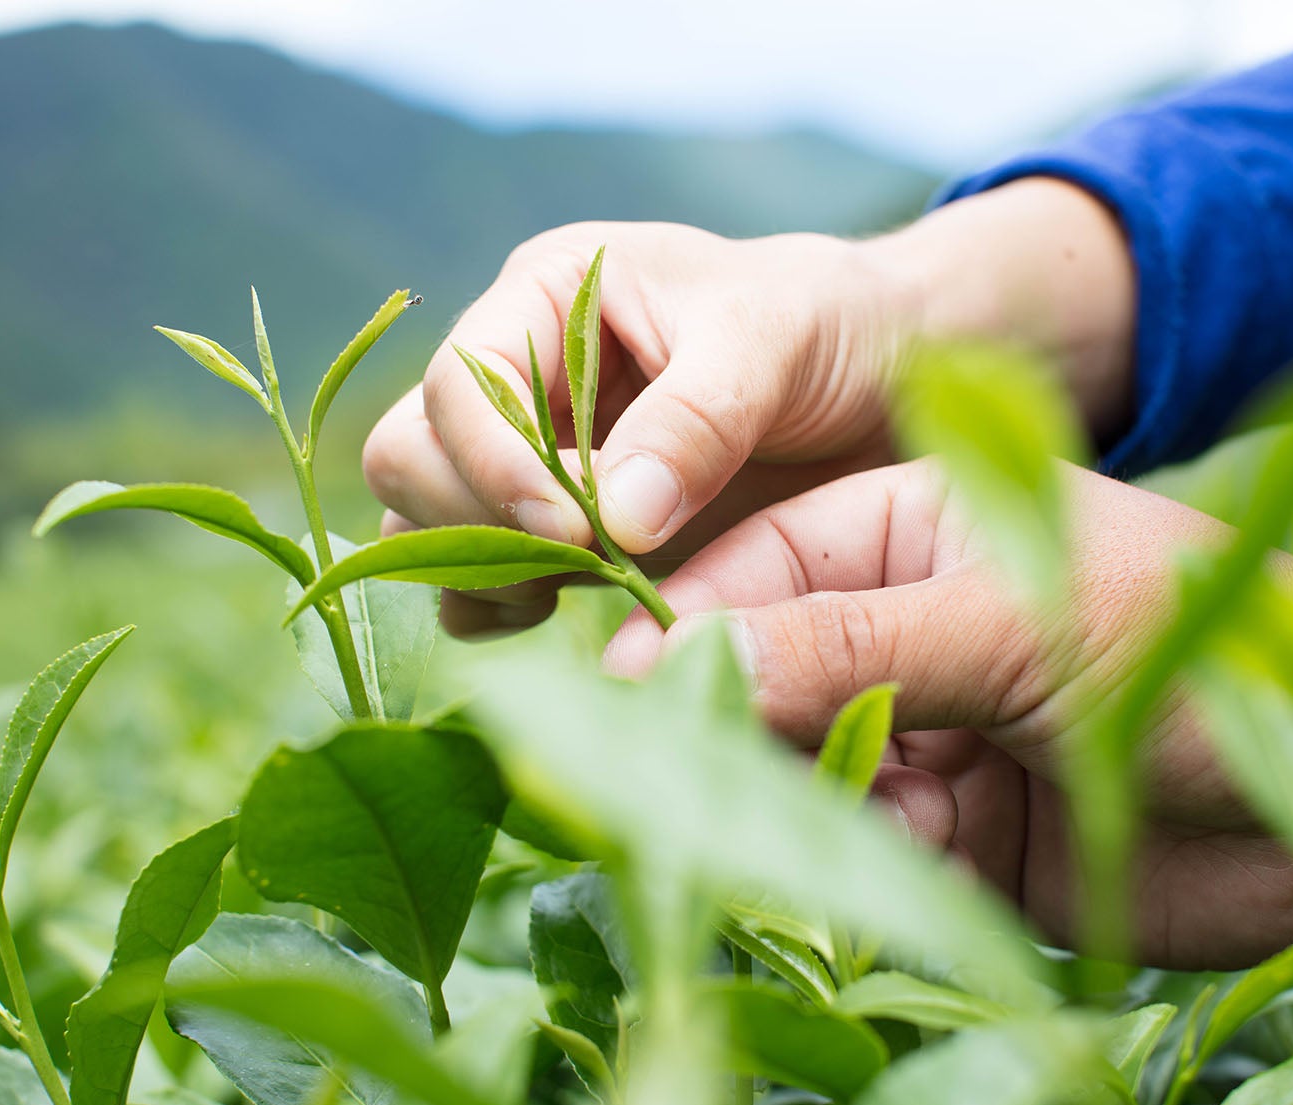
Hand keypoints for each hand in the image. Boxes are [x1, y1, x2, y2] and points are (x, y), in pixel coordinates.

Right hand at [363, 180, 1138, 634]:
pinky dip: (503, 611)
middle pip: (411, 456)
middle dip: (477, 521)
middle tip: (576, 568)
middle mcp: (514, 376)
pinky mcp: (551, 534)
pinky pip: (476, 583)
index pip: (459, 385)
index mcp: (545, 297)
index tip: (576, 532)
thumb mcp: (775, 342)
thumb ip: (697, 420)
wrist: (881, 380)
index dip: (495, 465)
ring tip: (573, 597)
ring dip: (481, 574)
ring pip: (424, 525)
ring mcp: (523, 458)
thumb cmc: (830, 326)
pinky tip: (573, 620)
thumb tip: (612, 519)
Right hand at [604, 460, 1292, 968]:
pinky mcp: (957, 829)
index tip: (615, 685)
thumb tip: (672, 660)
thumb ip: (846, 645)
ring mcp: (929, 727)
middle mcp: (905, 624)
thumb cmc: (1199, 649)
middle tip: (697, 776)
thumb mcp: (1011, 624)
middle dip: (744, 725)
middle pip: (766, 673)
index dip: (684, 624)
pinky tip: (936, 849)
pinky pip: (868, 846)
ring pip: (808, 769)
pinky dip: (882, 858)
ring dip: (820, 801)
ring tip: (871, 814)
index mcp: (911, 525)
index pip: (754, 564)